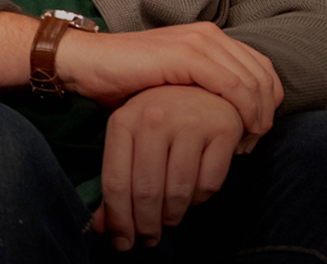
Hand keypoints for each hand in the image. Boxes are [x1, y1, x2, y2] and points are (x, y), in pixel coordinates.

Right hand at [56, 22, 280, 145]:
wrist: (84, 64)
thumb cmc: (121, 81)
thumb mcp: (172, 86)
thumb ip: (201, 91)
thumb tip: (230, 120)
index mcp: (208, 37)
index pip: (261, 69)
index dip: (267, 103)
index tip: (254, 133)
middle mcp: (208, 34)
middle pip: (264, 75)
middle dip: (266, 113)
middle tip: (253, 142)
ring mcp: (198, 42)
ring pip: (253, 82)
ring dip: (258, 117)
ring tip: (245, 142)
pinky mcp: (186, 55)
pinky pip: (234, 85)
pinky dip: (243, 111)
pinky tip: (237, 131)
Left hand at [94, 85, 240, 250]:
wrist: (204, 84)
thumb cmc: (160, 118)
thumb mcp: (131, 139)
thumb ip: (117, 180)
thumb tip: (103, 227)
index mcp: (123, 121)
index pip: (116, 183)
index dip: (118, 219)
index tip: (121, 242)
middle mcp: (154, 119)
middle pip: (146, 192)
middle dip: (146, 225)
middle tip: (148, 240)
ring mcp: (190, 122)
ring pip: (179, 192)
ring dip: (173, 216)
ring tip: (169, 220)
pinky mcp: (223, 129)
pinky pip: (209, 184)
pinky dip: (200, 199)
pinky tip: (192, 196)